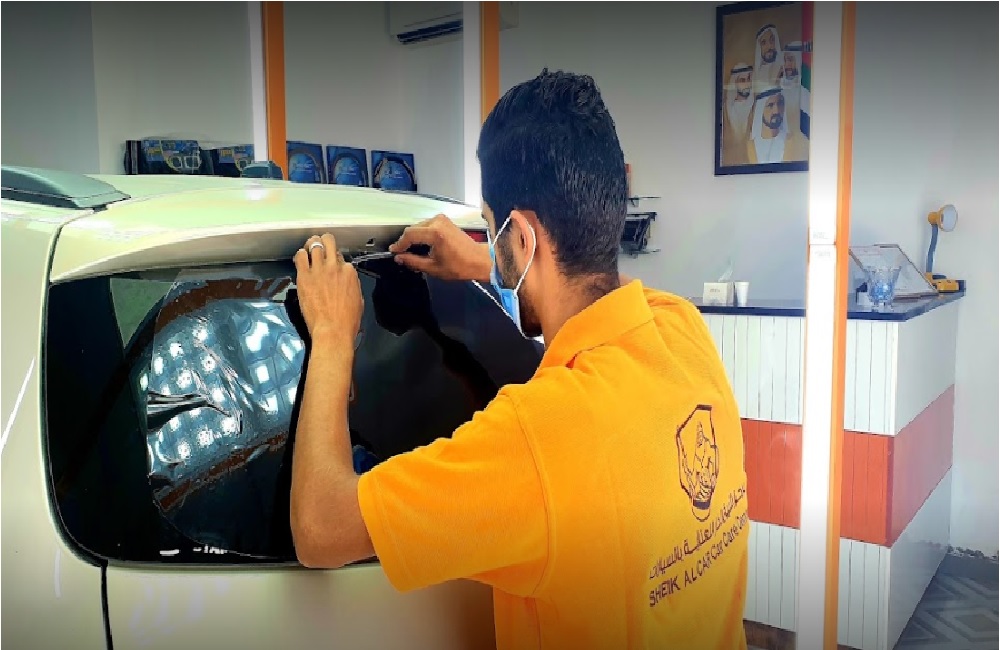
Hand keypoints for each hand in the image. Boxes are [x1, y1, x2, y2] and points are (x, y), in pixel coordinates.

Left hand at [293, 233, 362, 347]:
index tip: (331, 263)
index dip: (335, 259)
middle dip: (324, 240)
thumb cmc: (346, 321)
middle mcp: (334, 267)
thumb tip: (347, 280)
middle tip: (319, 243)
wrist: (333, 330)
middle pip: (328, 242)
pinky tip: (301, 258)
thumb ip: (352, 284)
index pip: (340, 256)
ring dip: (310, 244)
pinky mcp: (304, 277)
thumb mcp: (358, 299)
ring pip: (314, 245)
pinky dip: (300, 254)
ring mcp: (319, 270)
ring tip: (308, 247)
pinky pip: (300, 257)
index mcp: (349, 273)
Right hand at [388, 214, 491, 281]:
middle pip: (413, 229)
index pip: (409, 235)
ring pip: (419, 227)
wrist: (479, 260)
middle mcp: (438, 222)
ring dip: (414, 237)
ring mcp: (442, 220)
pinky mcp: (445, 221)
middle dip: (406, 241)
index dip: (399, 244)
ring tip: (410, 251)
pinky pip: (427, 226)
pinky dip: (422, 234)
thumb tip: (399, 258)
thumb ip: (413, 261)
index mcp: (435, 233)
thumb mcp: (433, 267)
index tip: (393, 252)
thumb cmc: (460, 266)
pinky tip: (421, 245)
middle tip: (401, 253)